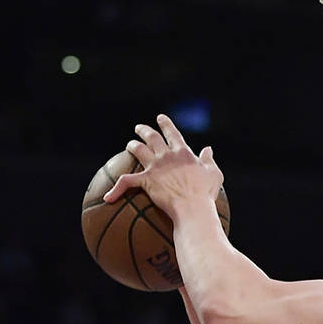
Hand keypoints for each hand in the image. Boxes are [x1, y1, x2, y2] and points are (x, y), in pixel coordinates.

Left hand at [104, 114, 223, 221]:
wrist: (193, 206)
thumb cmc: (205, 192)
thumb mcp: (214, 173)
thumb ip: (209, 159)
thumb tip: (208, 149)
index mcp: (183, 153)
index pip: (172, 134)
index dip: (166, 124)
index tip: (160, 118)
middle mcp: (167, 156)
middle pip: (152, 138)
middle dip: (144, 131)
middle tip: (139, 128)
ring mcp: (155, 167)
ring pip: (138, 150)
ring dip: (132, 145)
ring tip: (130, 145)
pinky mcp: (145, 181)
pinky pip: (126, 181)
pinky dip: (116, 189)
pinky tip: (108, 197)